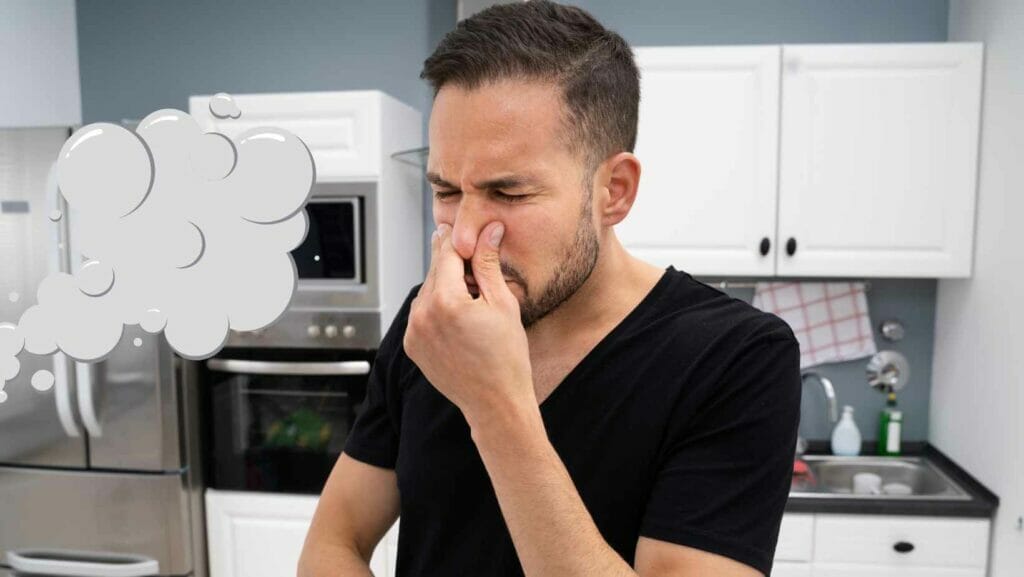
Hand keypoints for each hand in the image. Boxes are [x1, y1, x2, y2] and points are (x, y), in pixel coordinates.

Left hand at [403, 222, 534, 422]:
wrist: (495, 403)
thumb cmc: (506, 358)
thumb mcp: (503, 303)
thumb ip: (489, 263)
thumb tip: (489, 229)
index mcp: (445, 300)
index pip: (448, 252)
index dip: (461, 238)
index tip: (469, 230)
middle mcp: (422, 315)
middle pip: (435, 270)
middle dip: (455, 263)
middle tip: (477, 263)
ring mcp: (413, 332)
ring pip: (427, 291)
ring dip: (445, 286)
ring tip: (473, 300)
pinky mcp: (411, 346)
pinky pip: (422, 314)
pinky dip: (437, 308)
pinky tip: (461, 320)